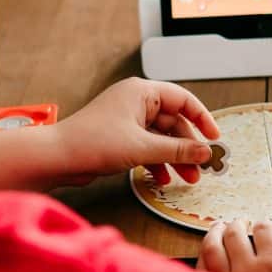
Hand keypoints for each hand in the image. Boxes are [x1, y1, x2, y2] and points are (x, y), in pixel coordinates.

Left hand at [55, 78, 219, 185]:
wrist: (57, 158)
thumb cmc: (92, 142)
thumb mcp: (143, 148)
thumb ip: (178, 150)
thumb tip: (205, 152)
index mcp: (141, 92)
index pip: (183, 100)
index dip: (202, 118)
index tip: (215, 138)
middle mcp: (136, 102)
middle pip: (174, 122)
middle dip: (188, 147)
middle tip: (201, 167)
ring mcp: (127, 120)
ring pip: (161, 138)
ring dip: (175, 158)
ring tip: (186, 179)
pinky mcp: (120, 137)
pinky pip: (147, 147)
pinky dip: (157, 162)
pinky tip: (161, 179)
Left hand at [196, 220, 271, 271]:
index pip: (263, 231)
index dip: (263, 225)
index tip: (263, 226)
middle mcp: (245, 270)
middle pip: (234, 234)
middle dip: (237, 224)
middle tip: (239, 222)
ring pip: (212, 247)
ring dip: (214, 232)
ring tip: (218, 227)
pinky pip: (200, 268)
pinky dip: (202, 255)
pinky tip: (206, 252)